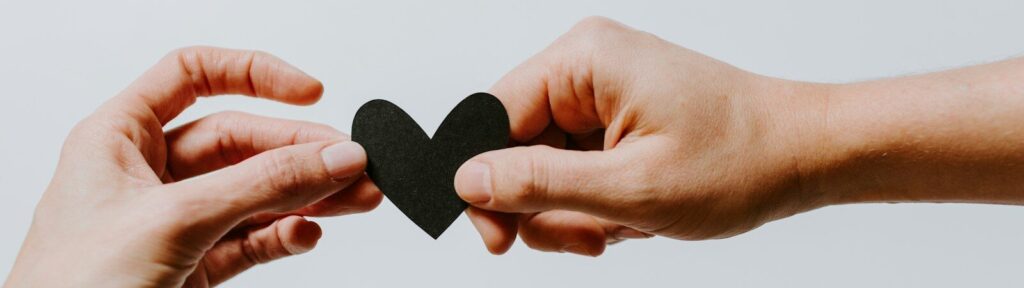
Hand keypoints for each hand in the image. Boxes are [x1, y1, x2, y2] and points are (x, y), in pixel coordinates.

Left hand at [5, 47, 381, 286]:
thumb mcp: (172, 221)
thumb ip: (260, 186)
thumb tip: (331, 157)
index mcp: (119, 139)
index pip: (192, 75)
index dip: (253, 74)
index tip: (309, 93)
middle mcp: (147, 176)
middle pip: (241, 141)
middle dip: (300, 152)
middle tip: (352, 164)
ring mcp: (174, 223)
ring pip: (256, 193)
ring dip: (308, 196)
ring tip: (357, 198)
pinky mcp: (193, 267)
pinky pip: (253, 239)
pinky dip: (286, 236)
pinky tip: (307, 233)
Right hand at [454, 17, 826, 255]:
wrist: (804, 154)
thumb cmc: (739, 160)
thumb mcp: (631, 187)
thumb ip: (540, 184)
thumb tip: (467, 181)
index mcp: (583, 61)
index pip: (490, 118)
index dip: (484, 184)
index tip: (498, 239)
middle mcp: (586, 68)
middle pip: (515, 148)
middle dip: (545, 207)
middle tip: (587, 239)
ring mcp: (602, 93)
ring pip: (545, 168)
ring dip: (575, 212)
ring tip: (622, 227)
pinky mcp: (616, 118)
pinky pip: (575, 169)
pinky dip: (595, 204)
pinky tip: (633, 215)